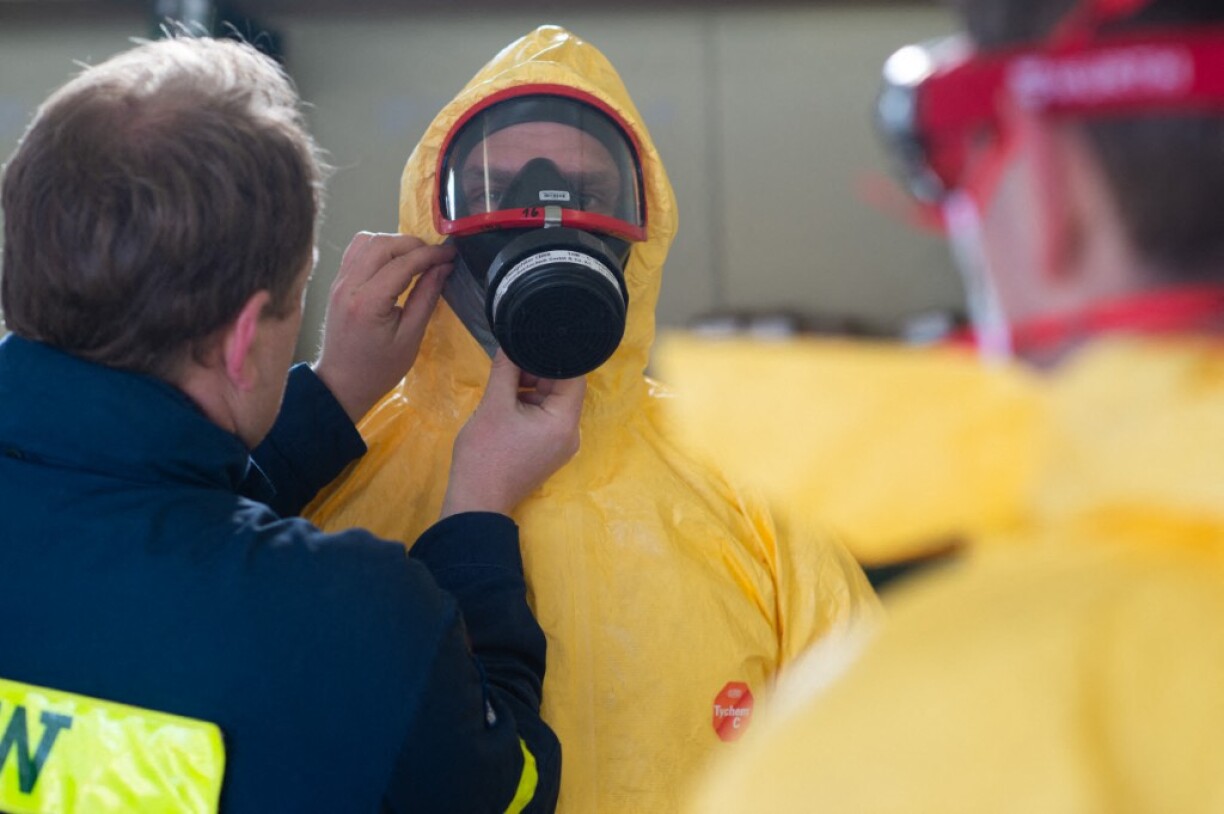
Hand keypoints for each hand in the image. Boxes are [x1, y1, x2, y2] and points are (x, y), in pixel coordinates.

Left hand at [313, 232, 455, 421]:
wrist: (341, 383)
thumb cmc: (379, 369)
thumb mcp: (411, 338)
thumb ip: (426, 297)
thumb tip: (443, 267)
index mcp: (368, 303)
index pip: (402, 263)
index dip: (430, 255)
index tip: (451, 255)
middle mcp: (348, 286)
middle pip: (382, 244)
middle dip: (413, 244)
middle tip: (436, 256)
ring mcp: (338, 282)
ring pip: (366, 241)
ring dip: (394, 243)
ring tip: (415, 258)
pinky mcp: (337, 283)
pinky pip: (356, 251)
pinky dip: (378, 249)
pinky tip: (394, 262)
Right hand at [441, 351, 586, 517]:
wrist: (476, 501)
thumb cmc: (485, 454)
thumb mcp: (494, 405)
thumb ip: (506, 370)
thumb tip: (511, 343)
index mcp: (564, 422)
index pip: (573, 377)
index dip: (554, 357)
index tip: (533, 343)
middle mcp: (571, 434)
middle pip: (563, 390)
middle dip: (537, 373)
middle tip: (511, 364)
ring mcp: (560, 445)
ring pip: (551, 403)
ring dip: (530, 389)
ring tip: (504, 384)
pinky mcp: (547, 451)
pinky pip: (545, 419)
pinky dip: (528, 407)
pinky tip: (506, 403)